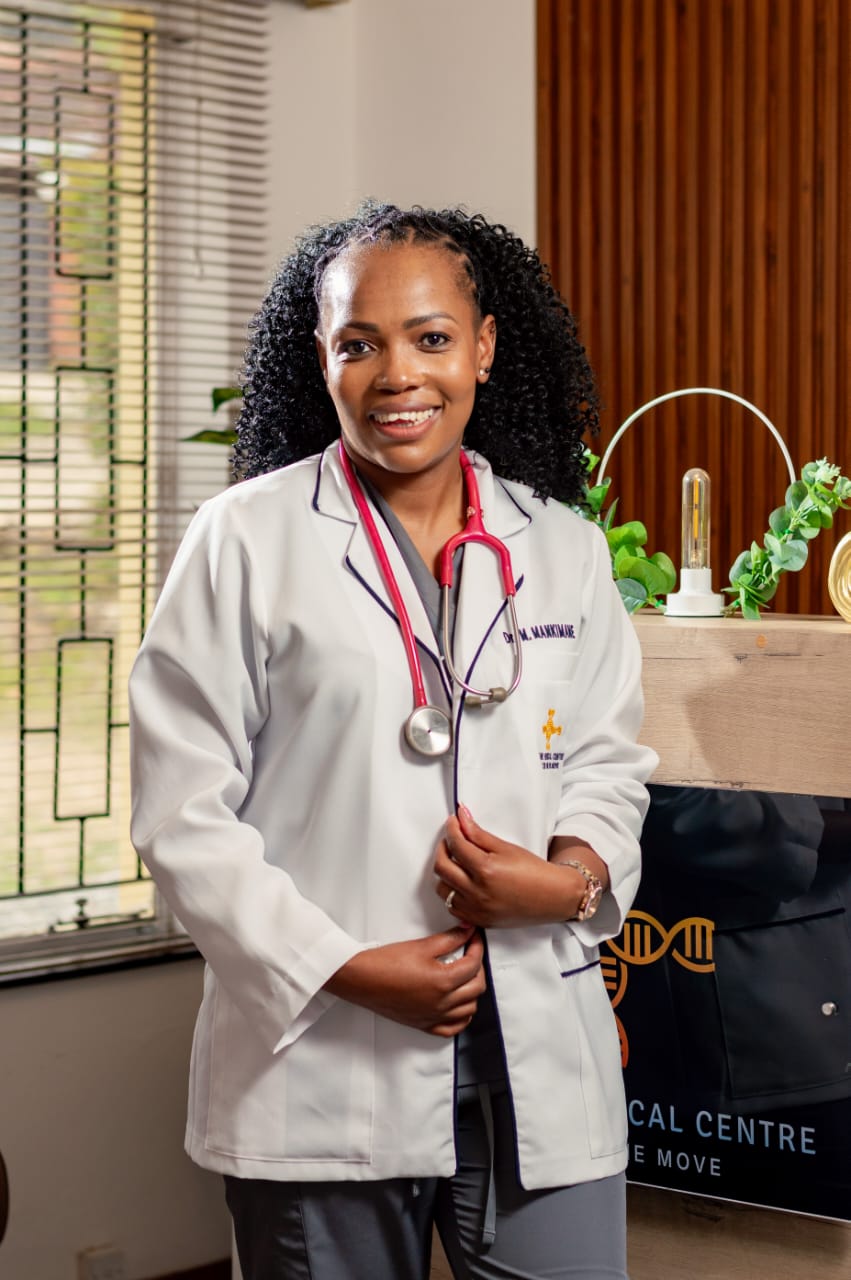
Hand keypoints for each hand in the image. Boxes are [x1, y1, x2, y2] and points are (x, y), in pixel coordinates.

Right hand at [324, 926, 485, 1036]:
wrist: (361, 979)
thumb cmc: (385, 963)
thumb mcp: (421, 946)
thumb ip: (450, 938)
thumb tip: (467, 931)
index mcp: (443, 982)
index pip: (474, 965)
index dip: (477, 947)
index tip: (474, 937)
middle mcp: (442, 1003)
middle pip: (476, 987)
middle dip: (478, 968)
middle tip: (471, 953)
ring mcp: (434, 1016)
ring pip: (469, 1009)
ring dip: (472, 992)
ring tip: (465, 976)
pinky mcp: (424, 1024)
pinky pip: (453, 1028)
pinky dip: (462, 1017)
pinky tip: (459, 1005)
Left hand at [433, 806, 586, 926]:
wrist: (552, 897)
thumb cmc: (534, 872)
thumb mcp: (506, 848)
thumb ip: (478, 834)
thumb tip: (462, 817)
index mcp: (485, 870)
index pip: (456, 845)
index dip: (451, 829)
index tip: (453, 821)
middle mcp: (477, 892)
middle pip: (441, 867)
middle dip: (442, 848)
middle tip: (451, 839)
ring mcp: (475, 909)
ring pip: (442, 889)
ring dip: (445, 872)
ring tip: (456, 861)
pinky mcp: (478, 921)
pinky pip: (452, 906)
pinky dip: (452, 892)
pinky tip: (462, 882)